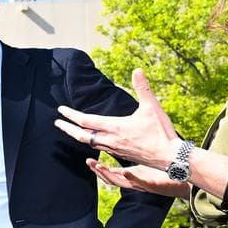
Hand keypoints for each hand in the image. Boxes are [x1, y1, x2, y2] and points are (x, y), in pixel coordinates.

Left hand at [54, 69, 179, 168]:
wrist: (170, 157)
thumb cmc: (161, 133)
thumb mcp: (152, 107)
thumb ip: (143, 88)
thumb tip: (138, 70)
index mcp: (115, 127)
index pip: (86, 121)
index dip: (71, 115)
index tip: (60, 110)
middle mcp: (111, 140)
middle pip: (82, 135)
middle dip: (67, 128)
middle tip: (57, 123)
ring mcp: (115, 149)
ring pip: (90, 143)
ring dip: (78, 136)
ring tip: (71, 130)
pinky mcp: (121, 155)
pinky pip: (100, 149)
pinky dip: (91, 143)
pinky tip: (93, 141)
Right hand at [87, 158, 190, 198]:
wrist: (186, 177)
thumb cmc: (168, 169)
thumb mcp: (147, 160)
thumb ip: (136, 151)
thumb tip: (128, 136)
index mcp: (132, 176)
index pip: (110, 173)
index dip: (98, 168)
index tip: (88, 159)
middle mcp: (134, 182)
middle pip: (110, 179)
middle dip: (98, 171)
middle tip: (89, 162)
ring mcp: (143, 184)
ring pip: (120, 183)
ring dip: (108, 175)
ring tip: (99, 167)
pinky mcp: (153, 184)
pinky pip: (139, 182)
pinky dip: (131, 177)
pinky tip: (125, 171)